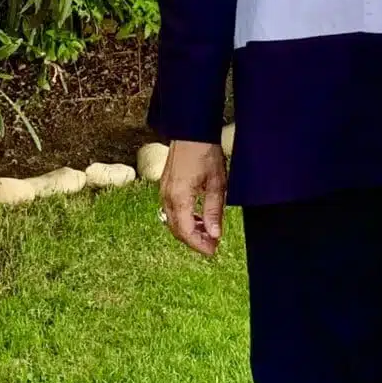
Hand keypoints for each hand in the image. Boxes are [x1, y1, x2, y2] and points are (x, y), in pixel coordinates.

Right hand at [160, 138, 226, 257]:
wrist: (192, 131)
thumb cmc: (206, 153)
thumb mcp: (217, 184)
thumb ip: (214, 211)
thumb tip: (214, 235)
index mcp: (179, 197)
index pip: (186, 231)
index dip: (199, 245)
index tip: (213, 251)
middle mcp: (167, 196)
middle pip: (177, 230)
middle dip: (194, 240)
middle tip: (212, 245)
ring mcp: (164, 191)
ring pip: (173, 221)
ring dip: (189, 230)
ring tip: (208, 232)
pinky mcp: (166, 186)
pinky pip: (171, 210)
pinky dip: (184, 218)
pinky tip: (198, 217)